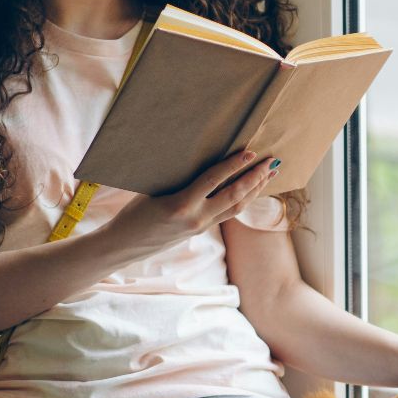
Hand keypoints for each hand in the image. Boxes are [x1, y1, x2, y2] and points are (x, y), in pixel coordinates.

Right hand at [101, 149, 274, 258]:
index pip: (214, 180)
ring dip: (255, 190)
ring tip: (269, 174)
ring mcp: (201, 226)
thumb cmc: (133, 213)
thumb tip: (203, 159)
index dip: (234, 165)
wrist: (124, 245)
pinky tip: (252, 190)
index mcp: (180, 204)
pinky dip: (243, 199)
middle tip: (272, 162)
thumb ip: (180, 179)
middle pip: (235, 196)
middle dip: (256, 178)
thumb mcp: (154, 190)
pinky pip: (228, 213)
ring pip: (236, 207)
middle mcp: (196, 218)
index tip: (250, 152)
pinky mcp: (202, 230)